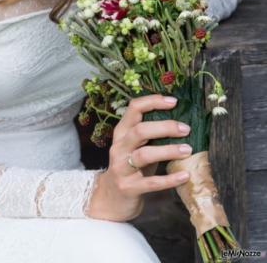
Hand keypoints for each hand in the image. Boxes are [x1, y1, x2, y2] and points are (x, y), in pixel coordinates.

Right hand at [86, 94, 191, 221]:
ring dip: (168, 150)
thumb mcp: (136, 146)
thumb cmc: (131, 167)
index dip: (153, 102)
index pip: (134, 108)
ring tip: (187, 150)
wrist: (111, 198)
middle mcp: (119, 147)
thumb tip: (182, 120)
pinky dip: (169, 179)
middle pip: (140, 131)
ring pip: (144, 155)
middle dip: (165, 127)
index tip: (174, 102)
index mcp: (121, 132)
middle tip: (186, 129)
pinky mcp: (129, 188)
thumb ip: (151, 134)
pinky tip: (185, 175)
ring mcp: (121, 168)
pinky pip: (151, 183)